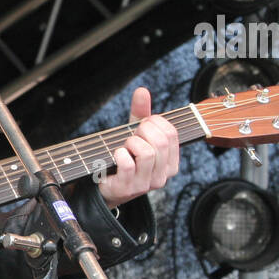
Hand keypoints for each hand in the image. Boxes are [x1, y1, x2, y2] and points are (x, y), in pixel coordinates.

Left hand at [97, 87, 179, 209]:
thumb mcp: (136, 135)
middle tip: (132, 134)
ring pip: (147, 153)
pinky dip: (119, 154)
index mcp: (171, 163)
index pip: (172, 133)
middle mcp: (163, 175)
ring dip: (131, 143)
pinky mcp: (127, 188)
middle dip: (143, 131)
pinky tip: (116, 156)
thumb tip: (142, 91)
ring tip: (124, 146)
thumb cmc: (125, 159)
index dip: (155, 122)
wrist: (106, 186)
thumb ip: (141, 114)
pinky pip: (127, 163)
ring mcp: (146, 184)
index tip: (143, 124)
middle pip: (161, 142)